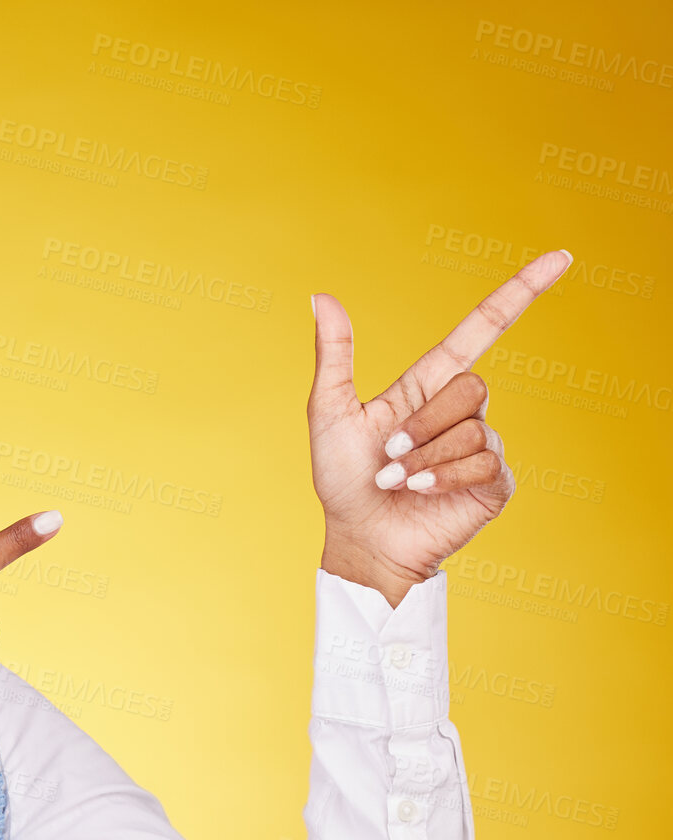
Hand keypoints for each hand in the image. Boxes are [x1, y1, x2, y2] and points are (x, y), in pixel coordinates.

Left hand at [307, 249, 572, 604]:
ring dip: (426, 457)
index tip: (560, 258)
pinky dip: (444, 477)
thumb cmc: (342, 480)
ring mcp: (480, 446)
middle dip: (424, 423)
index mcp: (427, 386)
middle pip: (471, 385)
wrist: (358, 539)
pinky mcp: (493, 483)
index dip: (519, 294)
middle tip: (390, 456)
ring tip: (398, 481)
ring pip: (473, 427)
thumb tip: (322, 297)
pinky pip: (483, 462)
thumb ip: (334, 356)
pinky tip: (422, 492)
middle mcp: (459, 412)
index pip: (481, 330)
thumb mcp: (329, 413)